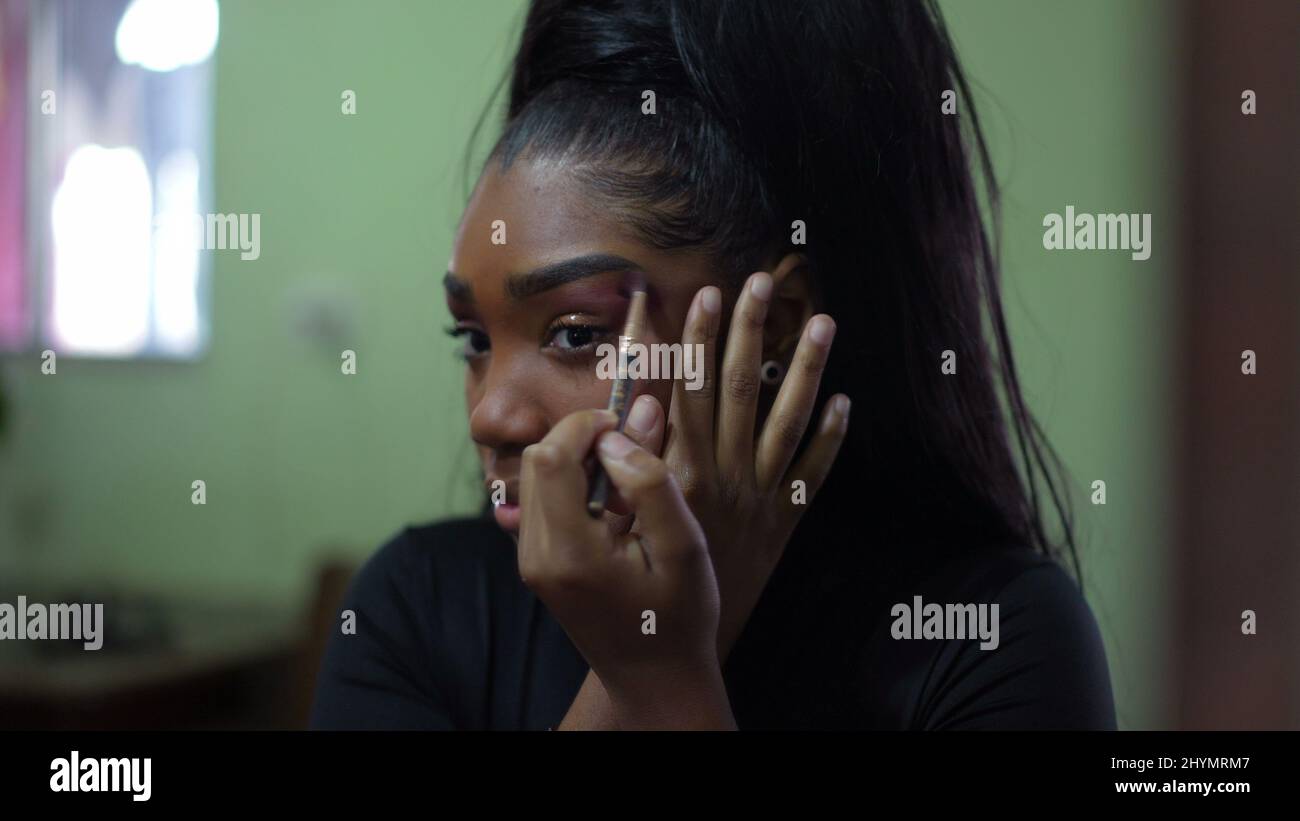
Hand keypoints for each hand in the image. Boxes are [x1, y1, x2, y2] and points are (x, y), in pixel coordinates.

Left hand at [518, 409, 731, 726]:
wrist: (654, 678)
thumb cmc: (677, 618)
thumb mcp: (683, 547)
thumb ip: (652, 481)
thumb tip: (627, 422)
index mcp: (570, 553)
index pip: (549, 457)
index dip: (584, 425)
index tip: (627, 425)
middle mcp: (537, 557)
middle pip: (536, 461)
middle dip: (581, 439)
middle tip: (632, 456)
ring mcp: (531, 563)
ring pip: (536, 477)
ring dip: (578, 462)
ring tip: (628, 492)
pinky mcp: (537, 564)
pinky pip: (544, 501)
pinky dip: (575, 487)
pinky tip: (615, 511)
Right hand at [621, 272, 849, 660]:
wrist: (682, 635)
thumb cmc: (643, 573)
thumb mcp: (628, 513)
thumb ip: (633, 458)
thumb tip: (625, 405)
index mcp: (682, 469)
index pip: (688, 390)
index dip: (695, 340)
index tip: (699, 295)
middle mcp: (725, 474)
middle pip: (742, 389)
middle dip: (749, 332)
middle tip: (760, 282)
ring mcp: (761, 495)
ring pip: (787, 421)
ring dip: (805, 370)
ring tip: (822, 322)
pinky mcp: (785, 518)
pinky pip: (814, 473)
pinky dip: (831, 438)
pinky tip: (843, 403)